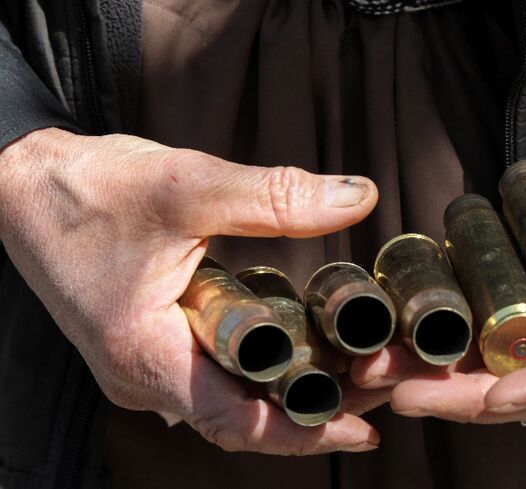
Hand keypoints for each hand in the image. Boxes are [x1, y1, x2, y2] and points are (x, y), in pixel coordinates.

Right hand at [0, 128, 384, 453]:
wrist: (24, 183)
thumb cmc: (89, 189)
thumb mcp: (186, 184)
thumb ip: (275, 195)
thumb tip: (360, 198)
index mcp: (144, 355)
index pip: (238, 423)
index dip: (306, 432)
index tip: (362, 432)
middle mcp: (141, 377)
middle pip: (242, 418)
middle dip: (313, 410)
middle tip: (376, 387)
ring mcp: (143, 365)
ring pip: (228, 399)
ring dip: (289, 391)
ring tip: (353, 372)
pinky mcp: (148, 347)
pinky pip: (212, 376)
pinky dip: (261, 371)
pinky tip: (302, 350)